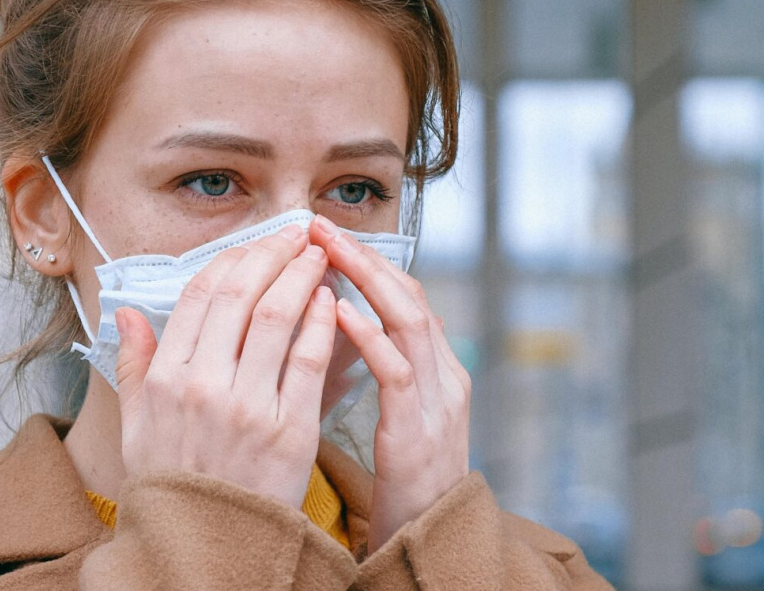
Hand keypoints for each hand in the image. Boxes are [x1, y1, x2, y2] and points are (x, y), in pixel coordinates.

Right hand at [113, 225, 336, 508]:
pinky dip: (322, 323)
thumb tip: (125, 313)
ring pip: (278, 317)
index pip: (199, 294)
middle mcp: (202, 384)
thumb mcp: (136, 425)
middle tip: (296, 234)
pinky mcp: (289, 430)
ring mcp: (246, 406)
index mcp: (164, 377)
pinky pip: (309, 361)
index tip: (256, 243)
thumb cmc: (173, 484)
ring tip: (319, 257)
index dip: (233, 258)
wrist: (206, 547)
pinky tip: (331, 302)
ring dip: (302, 276)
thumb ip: (131, 364)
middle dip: (273, 253)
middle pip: (241, 294)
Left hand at [309, 215, 470, 549]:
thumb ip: (380, 369)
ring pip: (410, 322)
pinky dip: (370, 338)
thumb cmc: (403, 478)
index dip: (366, 260)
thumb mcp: (395, 414)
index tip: (324, 232)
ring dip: (367, 281)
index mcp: (435, 369)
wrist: (430, 540)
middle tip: (319, 224)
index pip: (403, 296)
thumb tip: (336, 322)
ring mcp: (438, 402)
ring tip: (328, 249)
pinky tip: (340, 313)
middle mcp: (444, 376)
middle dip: (364, 256)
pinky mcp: (420, 432)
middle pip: (408, 296)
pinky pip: (397, 373)